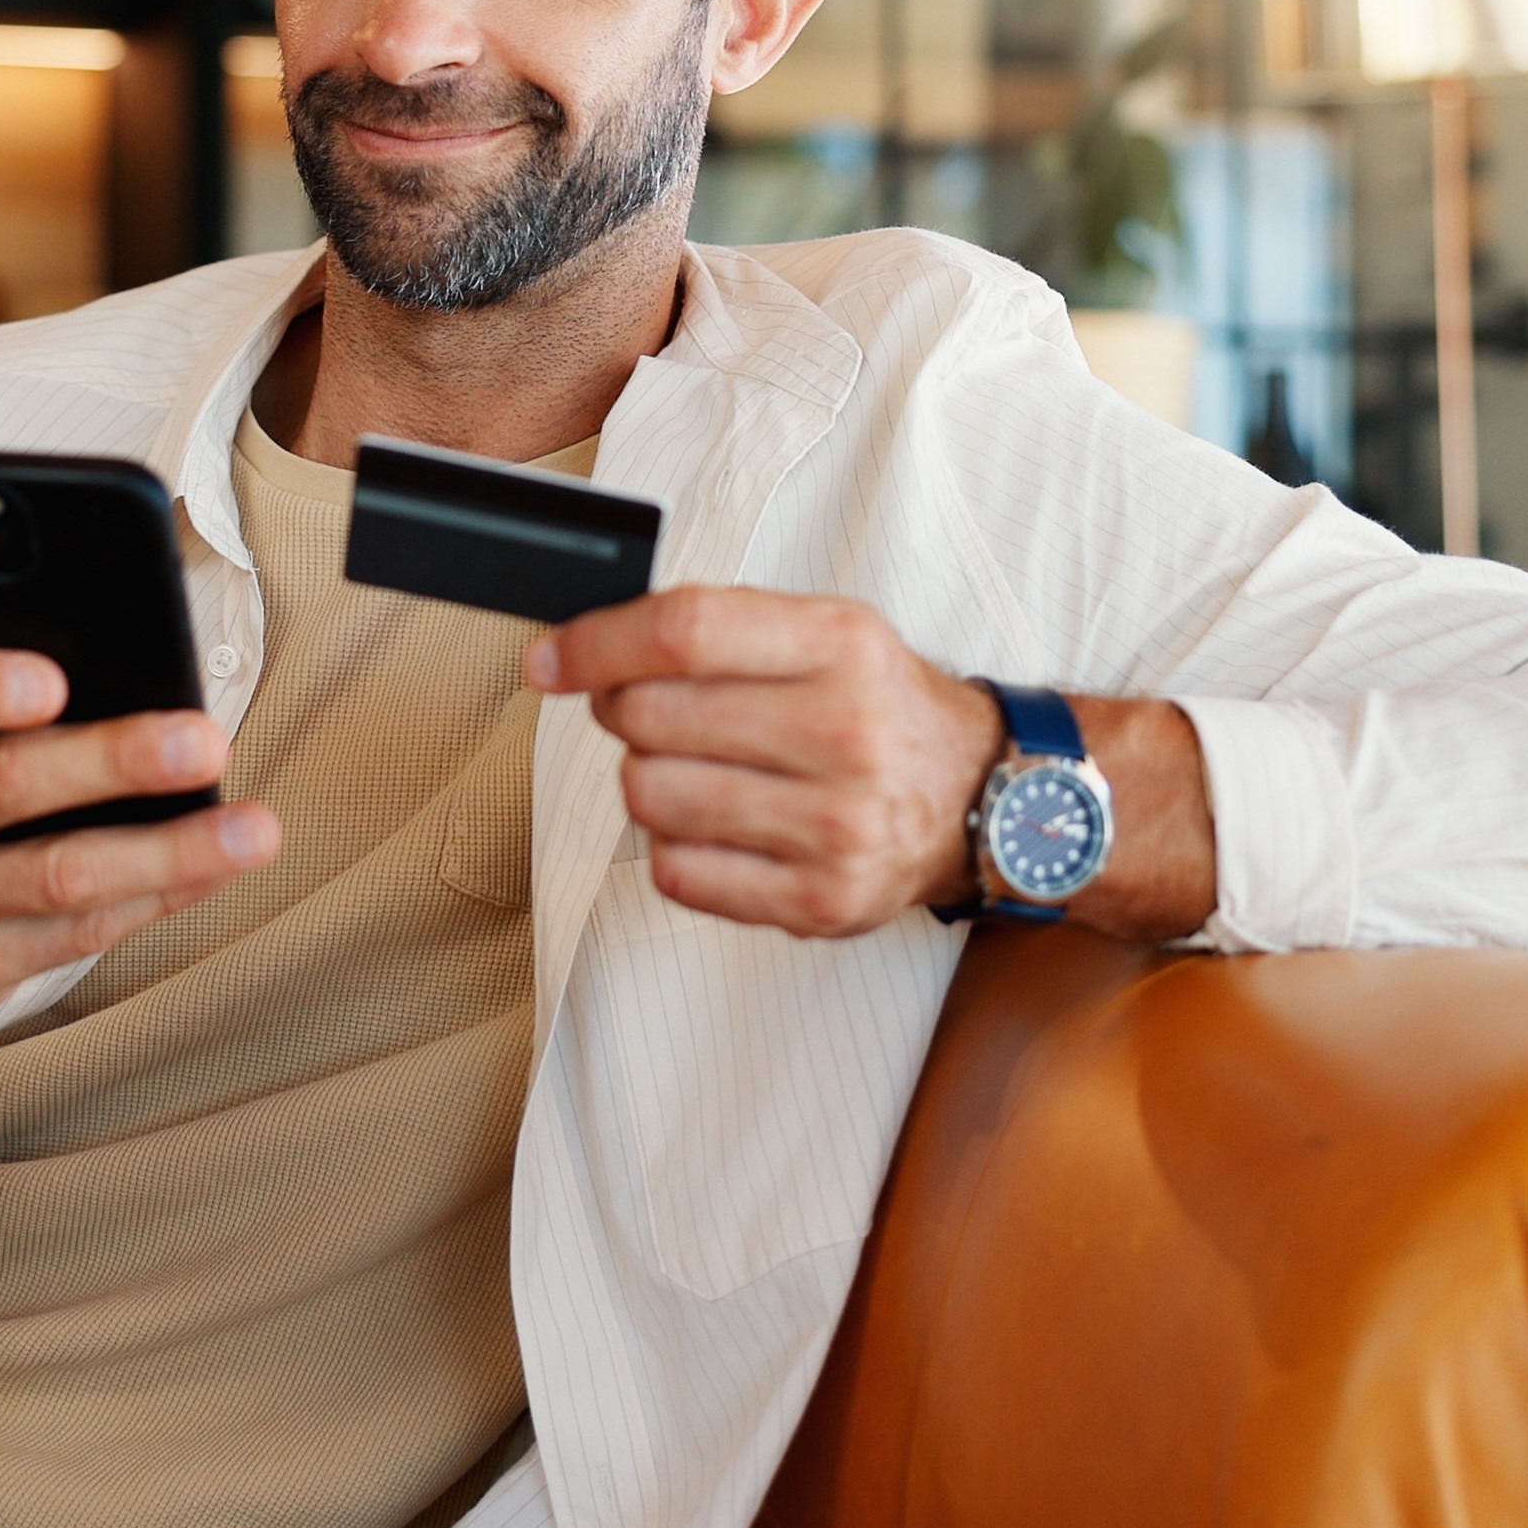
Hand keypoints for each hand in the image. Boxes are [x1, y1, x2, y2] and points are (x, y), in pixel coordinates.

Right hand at [0, 647, 280, 1155]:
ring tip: (251, 830)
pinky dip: (159, 895)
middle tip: (202, 742)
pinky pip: (78, 933)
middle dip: (113, 761)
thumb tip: (123, 659)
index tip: (53, 680)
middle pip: (3, 785)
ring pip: (58, 878)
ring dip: (169, 851)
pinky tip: (214, 868)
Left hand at [526, 587, 1000, 937]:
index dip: (596, 643)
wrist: (979, 795)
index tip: (549, 659)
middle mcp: (845, 733)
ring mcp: (836, 825)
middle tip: (650, 713)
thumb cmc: (878, 705)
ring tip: (696, 771)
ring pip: (650, 798)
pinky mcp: (821, 900)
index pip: (683, 632)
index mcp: (841, 645)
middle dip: (623, 711)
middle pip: (651, 716)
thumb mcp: (826, 630)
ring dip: (647, 781)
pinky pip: (677, 873)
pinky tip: (717, 826)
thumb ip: (718, 626)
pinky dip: (674, 847)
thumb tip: (585, 645)